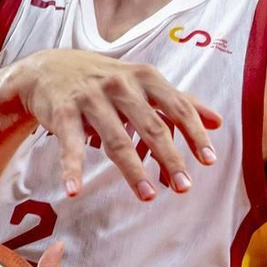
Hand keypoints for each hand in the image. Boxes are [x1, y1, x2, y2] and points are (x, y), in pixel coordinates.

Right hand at [10, 48, 220, 200]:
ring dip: (132, 171)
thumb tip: (217, 121)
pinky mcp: (64, 112)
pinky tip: (74, 190)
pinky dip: (71, 168)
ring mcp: (91, 98)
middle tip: (184, 187)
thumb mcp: (142, 83)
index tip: (209, 161)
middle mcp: (120, 85)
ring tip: (148, 197)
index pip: (177, 106)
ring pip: (116, 139)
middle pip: (151, 126)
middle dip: (170, 158)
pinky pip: (70, 145)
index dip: (194, 133)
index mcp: (144, 77)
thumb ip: (178, 101)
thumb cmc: (103, 80)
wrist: (48, 69)